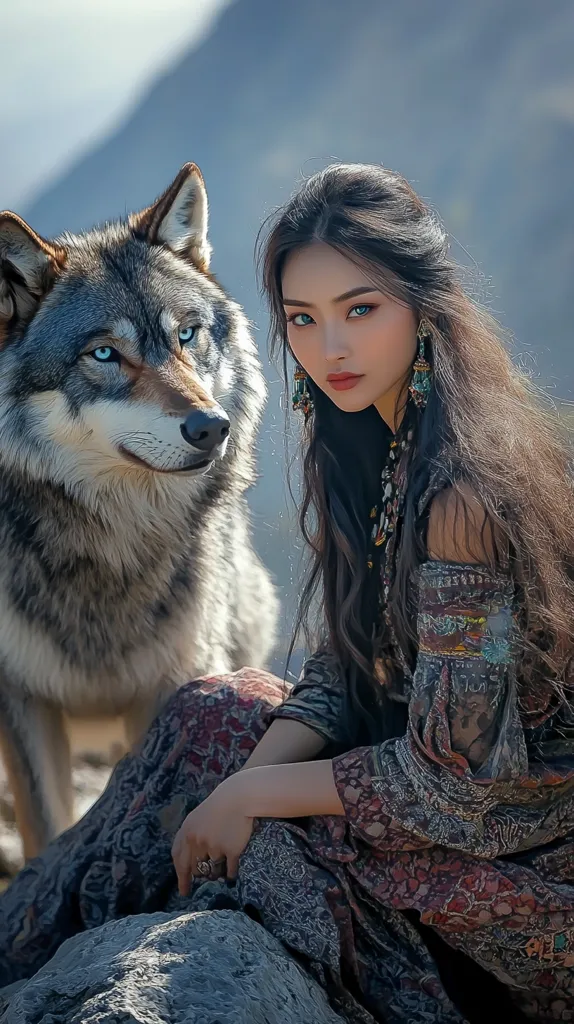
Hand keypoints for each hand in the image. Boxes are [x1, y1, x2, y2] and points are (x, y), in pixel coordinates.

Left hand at [171, 775, 252, 895]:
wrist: (240, 797)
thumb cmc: (219, 806)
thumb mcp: (197, 818)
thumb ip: (190, 837)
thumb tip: (189, 862)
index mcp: (187, 832)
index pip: (178, 860)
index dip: (180, 877)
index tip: (183, 891)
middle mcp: (197, 841)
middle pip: (195, 869)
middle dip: (200, 875)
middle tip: (205, 879)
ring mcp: (214, 847)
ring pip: (213, 871)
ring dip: (216, 873)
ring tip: (221, 869)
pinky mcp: (231, 851)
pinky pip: (230, 871)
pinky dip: (231, 874)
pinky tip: (232, 874)